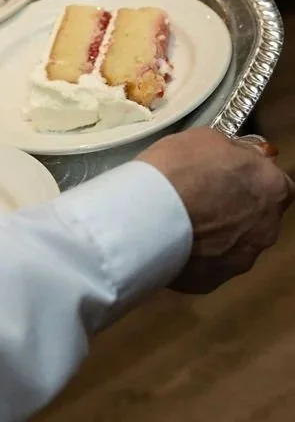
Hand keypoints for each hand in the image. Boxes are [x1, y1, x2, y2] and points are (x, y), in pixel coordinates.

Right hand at [139, 128, 294, 293]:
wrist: (146, 216)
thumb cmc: (181, 169)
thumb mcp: (208, 139)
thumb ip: (233, 153)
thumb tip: (239, 159)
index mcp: (273, 189)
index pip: (275, 185)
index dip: (250, 181)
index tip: (228, 177)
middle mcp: (267, 229)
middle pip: (257, 219)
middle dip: (235, 211)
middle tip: (202, 201)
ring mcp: (241, 260)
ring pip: (232, 246)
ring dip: (215, 236)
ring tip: (181, 225)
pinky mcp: (213, 282)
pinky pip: (207, 266)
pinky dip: (194, 257)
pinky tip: (171, 244)